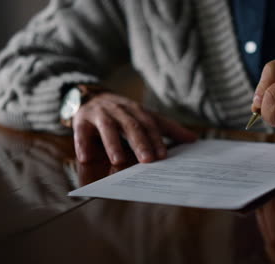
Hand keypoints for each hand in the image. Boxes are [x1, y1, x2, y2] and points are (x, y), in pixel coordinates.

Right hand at [72, 91, 196, 164]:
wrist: (91, 96)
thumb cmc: (124, 112)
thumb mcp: (145, 117)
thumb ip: (168, 129)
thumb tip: (193, 139)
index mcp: (137, 110)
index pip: (149, 124)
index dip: (156, 139)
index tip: (163, 155)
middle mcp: (120, 110)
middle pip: (131, 126)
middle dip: (139, 143)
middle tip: (147, 160)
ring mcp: (100, 114)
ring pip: (107, 128)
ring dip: (113, 144)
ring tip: (118, 160)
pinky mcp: (82, 120)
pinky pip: (81, 132)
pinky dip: (83, 144)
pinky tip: (86, 157)